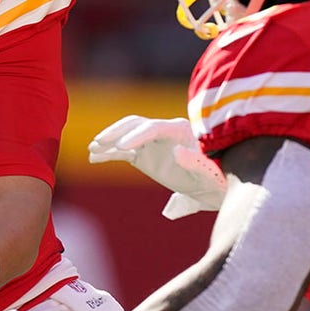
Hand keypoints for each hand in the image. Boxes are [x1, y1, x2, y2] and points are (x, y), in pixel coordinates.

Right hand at [88, 115, 226, 218]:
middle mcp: (164, 132)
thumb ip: (194, 162)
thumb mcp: (210, 173)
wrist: (217, 185)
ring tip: (92, 150)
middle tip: (99, 143)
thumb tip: (177, 152)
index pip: (154, 127)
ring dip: (108, 141)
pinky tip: (94, 158)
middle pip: (136, 125)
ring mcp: (152, 143)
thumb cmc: (218, 176)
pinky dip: (109, 153)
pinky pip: (123, 151)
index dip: (137, 136)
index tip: (122, 148)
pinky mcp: (144, 155)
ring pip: (126, 135)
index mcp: (181, 130)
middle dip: (117, 133)